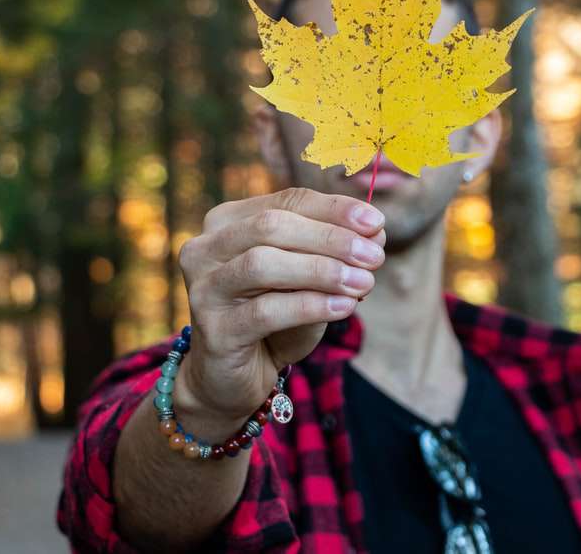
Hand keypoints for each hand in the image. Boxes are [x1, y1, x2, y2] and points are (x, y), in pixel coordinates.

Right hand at [174, 187, 385, 427]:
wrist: (236, 378)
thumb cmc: (274, 320)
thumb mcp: (308, 280)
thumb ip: (335, 252)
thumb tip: (375, 230)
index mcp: (228, 222)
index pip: (287, 201)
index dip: (334, 209)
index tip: (377, 222)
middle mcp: (206, 249)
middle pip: (272, 226)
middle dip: (330, 238)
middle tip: (374, 256)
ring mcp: (204, 289)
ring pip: (262, 264)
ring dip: (321, 270)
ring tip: (364, 283)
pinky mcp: (213, 330)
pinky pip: (264, 311)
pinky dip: (309, 305)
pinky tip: (343, 307)